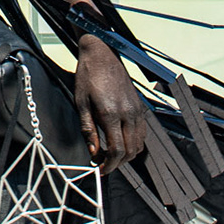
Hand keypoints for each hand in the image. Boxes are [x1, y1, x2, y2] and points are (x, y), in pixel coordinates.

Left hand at [74, 35, 146, 174]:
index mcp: (111, 114)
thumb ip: (88, 129)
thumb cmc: (88, 77)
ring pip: (140, 144)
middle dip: (118, 162)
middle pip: (131, 151)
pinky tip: (120, 139)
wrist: (102, 54)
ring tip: (111, 152)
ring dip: (127, 154)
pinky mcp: (140, 106)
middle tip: (104, 162)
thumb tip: (93, 152)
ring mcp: (137, 110)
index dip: (109, 165)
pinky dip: (134, 142)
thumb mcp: (81, 103)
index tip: (100, 169)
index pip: (117, 150)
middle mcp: (129, 113)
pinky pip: (142, 132)